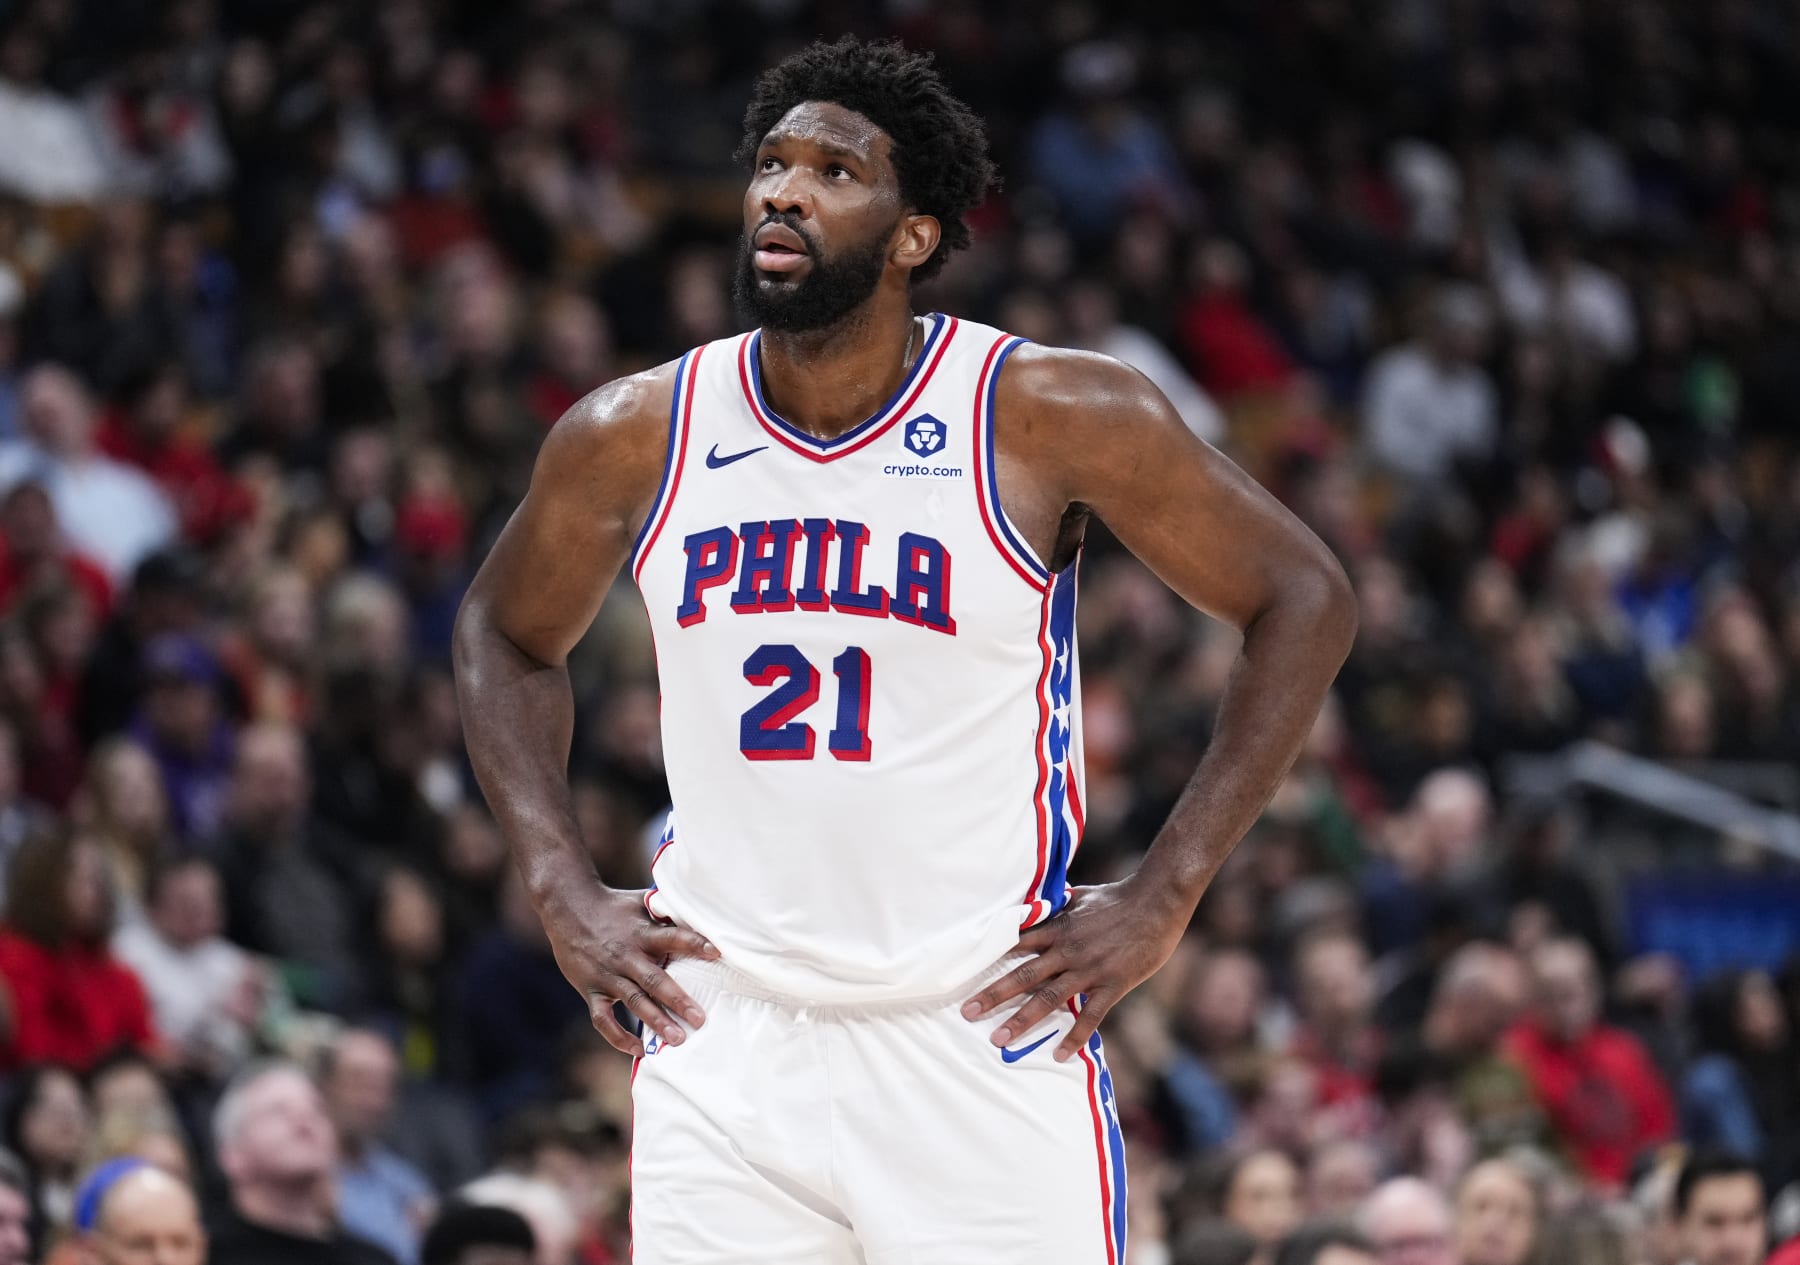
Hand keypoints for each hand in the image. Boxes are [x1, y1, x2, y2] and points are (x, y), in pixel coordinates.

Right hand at [539, 880, 719, 1055]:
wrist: (567, 907)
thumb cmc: (613, 905)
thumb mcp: (640, 902)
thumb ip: (666, 911)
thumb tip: (698, 913)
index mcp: (642, 933)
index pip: (672, 937)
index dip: (694, 944)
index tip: (716, 953)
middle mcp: (625, 955)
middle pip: (654, 980)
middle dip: (677, 1001)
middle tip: (699, 1019)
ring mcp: (607, 975)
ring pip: (633, 1002)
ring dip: (655, 1022)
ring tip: (677, 1038)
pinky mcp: (590, 990)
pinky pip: (603, 1019)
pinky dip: (619, 1036)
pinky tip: (637, 1049)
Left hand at [961, 880, 1187, 1061]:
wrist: (1156, 902)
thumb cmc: (1118, 896)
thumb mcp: (1080, 896)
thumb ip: (1057, 907)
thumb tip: (1038, 904)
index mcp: (1057, 928)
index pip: (1016, 945)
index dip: (991, 958)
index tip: (967, 973)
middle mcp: (1067, 951)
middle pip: (1023, 975)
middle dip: (994, 995)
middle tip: (968, 1012)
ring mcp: (1089, 970)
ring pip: (1048, 999)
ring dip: (1022, 1020)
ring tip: (998, 1038)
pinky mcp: (1112, 985)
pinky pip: (1090, 1017)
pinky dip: (1074, 1037)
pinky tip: (1059, 1056)